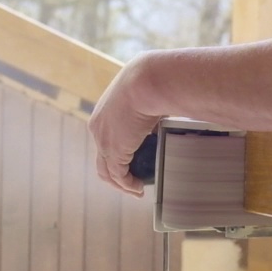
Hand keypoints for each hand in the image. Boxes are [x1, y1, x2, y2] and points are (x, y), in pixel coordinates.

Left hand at [89, 56, 159, 195]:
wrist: (147, 81)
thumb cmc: (152, 80)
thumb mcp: (147, 94)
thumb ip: (153, 105)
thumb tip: (172, 106)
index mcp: (104, 112)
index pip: (106, 139)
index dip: (117, 153)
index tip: (132, 161)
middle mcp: (98, 128)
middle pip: (102, 158)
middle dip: (116, 174)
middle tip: (132, 182)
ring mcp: (103, 141)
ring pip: (107, 171)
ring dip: (121, 185)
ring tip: (136, 190)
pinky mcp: (114, 151)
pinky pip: (119, 176)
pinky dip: (128, 185)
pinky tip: (139, 188)